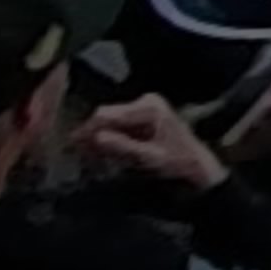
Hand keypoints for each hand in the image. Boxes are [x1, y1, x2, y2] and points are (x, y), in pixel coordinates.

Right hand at [73, 94, 231, 190]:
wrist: (199, 168)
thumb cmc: (179, 163)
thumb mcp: (149, 158)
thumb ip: (123, 147)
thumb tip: (96, 137)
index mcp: (149, 107)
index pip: (107, 114)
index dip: (87, 129)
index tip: (71, 146)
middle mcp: (146, 101)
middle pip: (106, 116)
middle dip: (91, 134)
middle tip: (77, 155)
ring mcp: (145, 108)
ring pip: (110, 121)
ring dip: (98, 138)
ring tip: (88, 157)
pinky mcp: (143, 118)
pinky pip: (119, 126)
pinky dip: (109, 140)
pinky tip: (103, 153)